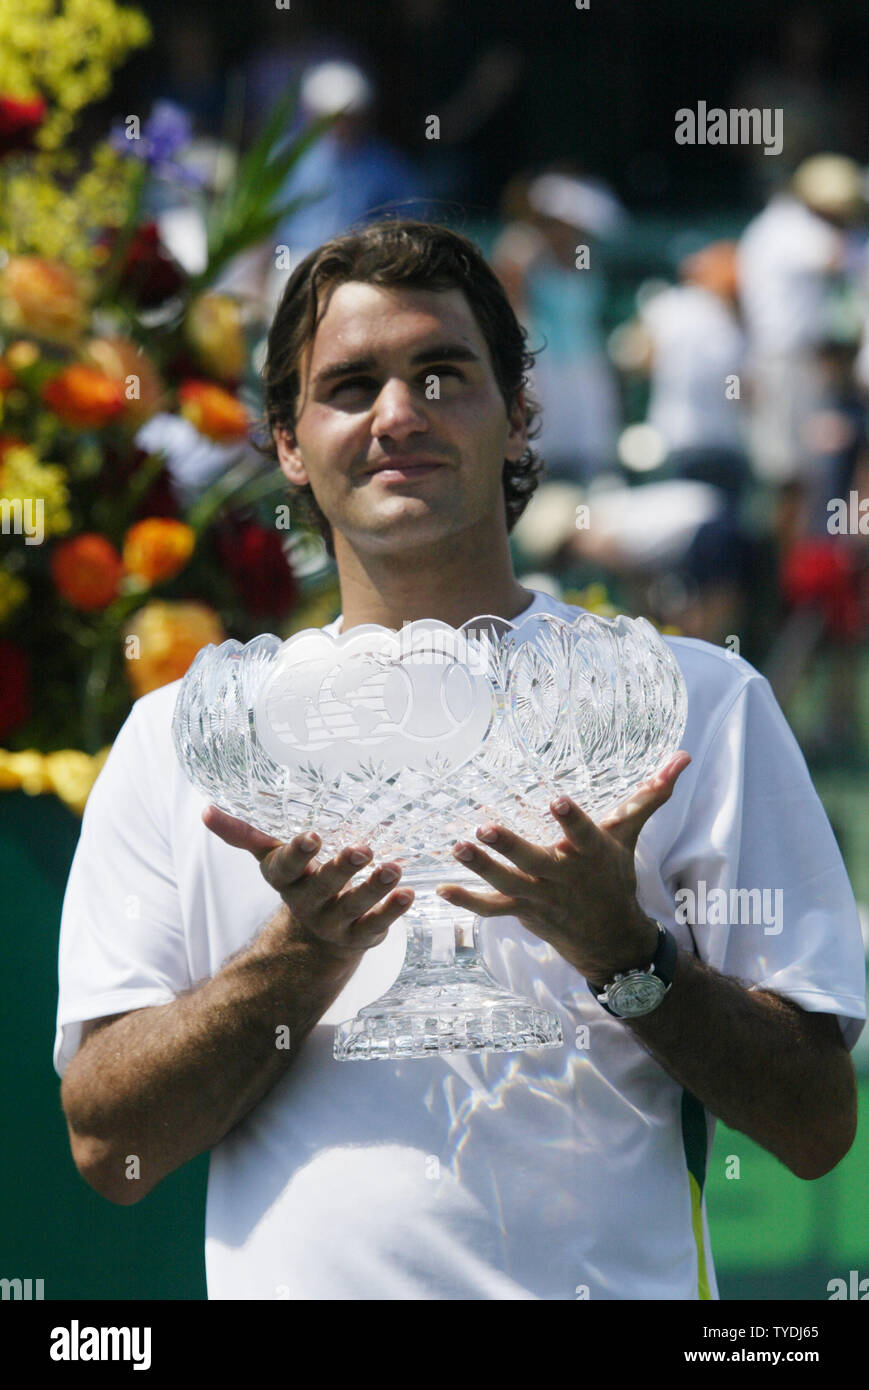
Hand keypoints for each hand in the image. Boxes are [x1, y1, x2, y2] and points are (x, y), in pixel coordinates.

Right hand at [202, 806, 414, 959]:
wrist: (314, 938)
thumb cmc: (298, 880)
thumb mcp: (272, 857)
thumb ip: (244, 834)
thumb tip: (205, 810)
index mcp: (286, 880)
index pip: (286, 867)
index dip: (298, 853)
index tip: (313, 836)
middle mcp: (308, 903)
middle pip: (323, 887)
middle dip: (341, 869)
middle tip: (362, 849)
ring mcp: (335, 922)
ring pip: (355, 906)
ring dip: (374, 887)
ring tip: (394, 868)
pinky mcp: (361, 936)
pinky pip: (378, 925)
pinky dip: (394, 910)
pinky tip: (409, 893)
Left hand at [435, 752, 691, 981]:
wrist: (610, 940)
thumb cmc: (615, 877)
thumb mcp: (631, 836)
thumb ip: (650, 795)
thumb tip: (682, 757)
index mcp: (591, 854)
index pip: (583, 834)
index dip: (571, 819)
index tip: (556, 800)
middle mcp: (563, 877)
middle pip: (534, 861)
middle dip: (510, 846)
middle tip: (485, 827)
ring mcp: (540, 897)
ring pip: (506, 884)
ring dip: (480, 867)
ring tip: (457, 847)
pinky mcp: (522, 911)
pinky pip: (492, 910)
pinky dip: (467, 902)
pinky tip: (441, 890)